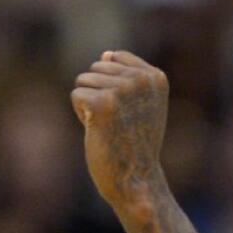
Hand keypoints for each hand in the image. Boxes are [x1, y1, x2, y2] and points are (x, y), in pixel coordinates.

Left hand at [71, 50, 169, 208]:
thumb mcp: (140, 104)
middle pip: (96, 68)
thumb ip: (127, 76)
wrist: (136, 179)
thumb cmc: (135, 142)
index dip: (111, 83)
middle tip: (116, 121)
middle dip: (98, 92)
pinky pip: (76, 95)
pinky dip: (81, 114)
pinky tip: (98, 130)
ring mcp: (123, 91)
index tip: (127, 110)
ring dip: (89, 104)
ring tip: (108, 126)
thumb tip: (106, 53)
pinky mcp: (102, 103)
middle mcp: (142, 80)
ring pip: (83, 80)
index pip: (114, 58)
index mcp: (156, 77)